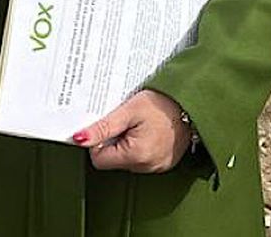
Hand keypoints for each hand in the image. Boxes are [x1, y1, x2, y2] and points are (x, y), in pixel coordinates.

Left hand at [72, 89, 193, 173]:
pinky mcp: (164, 163)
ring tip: (139, 125)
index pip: (99, 160)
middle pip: (113, 161)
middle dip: (114, 141)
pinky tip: (148, 131)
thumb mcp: (128, 110)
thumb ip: (102, 127)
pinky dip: (140, 146)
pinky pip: (142, 159)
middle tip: (126, 122)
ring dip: (127, 144)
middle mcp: (147, 167)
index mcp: (136, 156)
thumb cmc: (163, 104)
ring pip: (126, 160)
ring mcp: (158, 167)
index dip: (98, 142)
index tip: (108, 125)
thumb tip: (79, 138)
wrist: (191, 103)